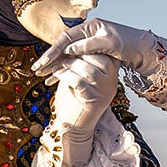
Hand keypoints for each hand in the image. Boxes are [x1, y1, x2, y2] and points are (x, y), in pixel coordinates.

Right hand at [34, 17, 161, 77]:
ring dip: (54, 66)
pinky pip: (73, 62)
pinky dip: (64, 70)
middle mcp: (86, 34)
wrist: (141, 50)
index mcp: (89, 27)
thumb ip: (89, 46)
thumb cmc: (128, 43)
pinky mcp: (90, 55)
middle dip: (49, 59)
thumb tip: (69, 50)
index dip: (53, 51)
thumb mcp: (110, 43)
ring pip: (66, 56)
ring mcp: (87, 45)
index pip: (65, 39)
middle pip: (62, 47)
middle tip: (36, 70)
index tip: (44, 62)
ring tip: (42, 76)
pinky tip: (56, 78)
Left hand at [46, 51, 119, 166]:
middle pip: (95, 56)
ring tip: (55, 68)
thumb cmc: (74, 100)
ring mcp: (105, 91)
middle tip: (58, 54)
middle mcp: (112, 81)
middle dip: (74, 53)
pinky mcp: (94, 100)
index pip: (101, 51)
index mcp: (111, 72)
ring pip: (87, 68)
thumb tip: (72, 40)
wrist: (73, 127)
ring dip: (68, 65)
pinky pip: (79, 82)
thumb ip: (81, 59)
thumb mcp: (79, 75)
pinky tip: (55, 76)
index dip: (82, 46)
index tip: (66, 46)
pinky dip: (65, 77)